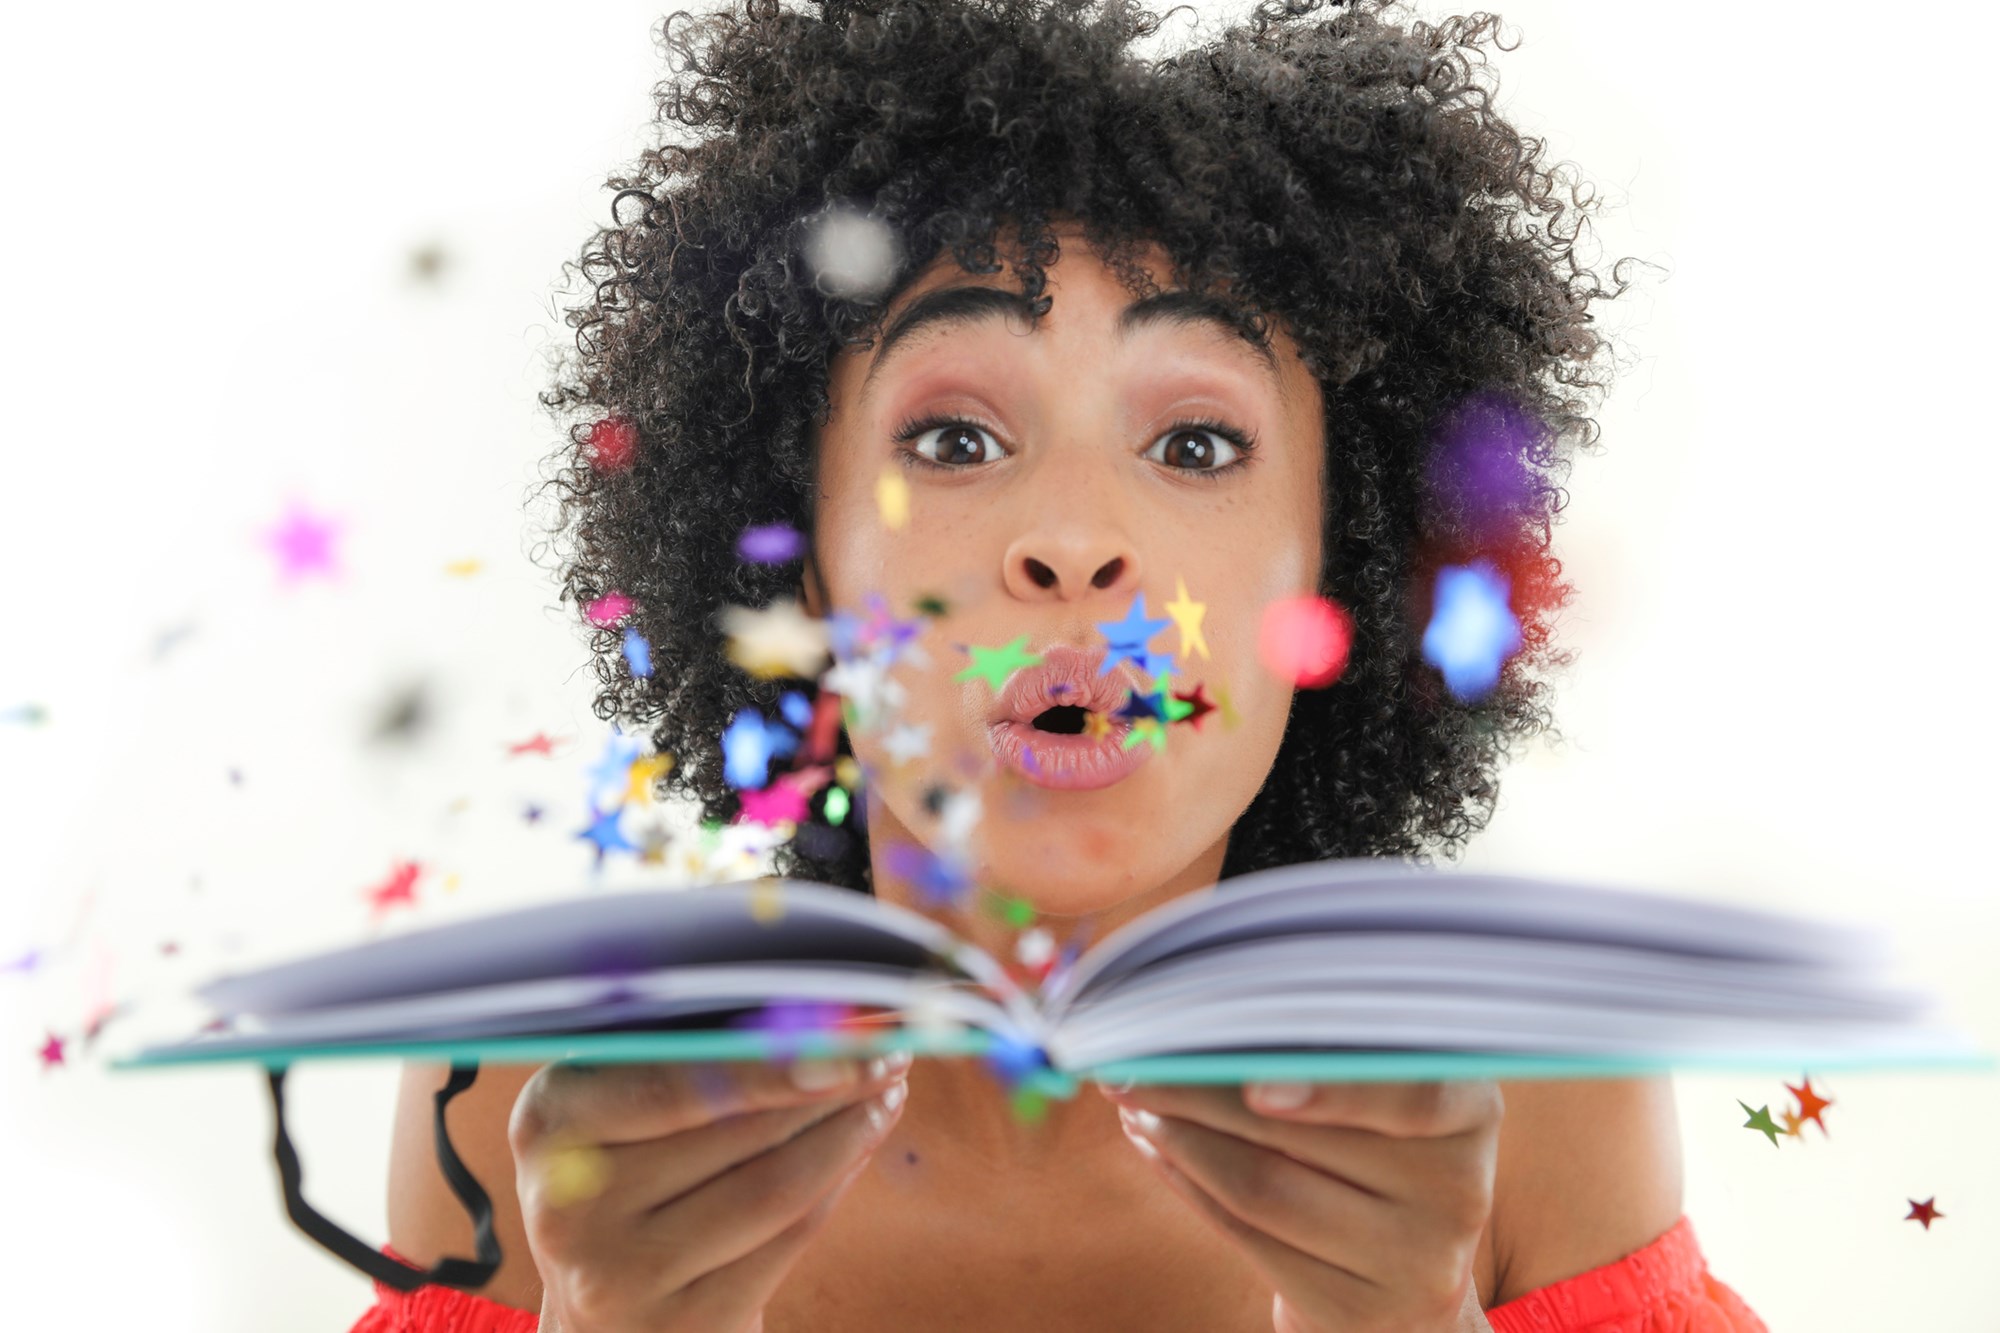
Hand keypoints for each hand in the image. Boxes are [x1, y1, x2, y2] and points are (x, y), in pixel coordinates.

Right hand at [510, 1051, 910, 1332]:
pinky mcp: (678, 1327)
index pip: (672, 1081)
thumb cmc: (632, 1176)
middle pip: (736, 1131)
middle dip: (830, 1083)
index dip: (770, 1058)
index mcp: (550, 1121)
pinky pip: (784, 1241)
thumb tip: (813, 1005)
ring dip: (847, 1134)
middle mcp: (568, 1205)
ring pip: (772, 1187)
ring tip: (886, 1094)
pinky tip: (860, 1149)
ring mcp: (619, 1276)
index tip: (850, 1031)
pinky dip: (835, 1186)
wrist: (605, 1316)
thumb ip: (692, 1053)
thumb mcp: (625, 1111)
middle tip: (891, 1051)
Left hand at [1098, 1077, 1501, 1332]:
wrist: (1403, 1277)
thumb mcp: (1377, 1087)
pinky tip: (1154, 1145)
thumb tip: (1201, 1010)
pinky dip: (1187, 1183)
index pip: (1413, 1096)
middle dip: (1197, 1088)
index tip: (1255, 1082)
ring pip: (1262, 1188)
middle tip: (1129, 1056)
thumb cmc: (1372, 1148)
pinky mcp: (1355, 1312)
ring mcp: (1412, 1263)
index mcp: (1471, 1112)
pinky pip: (1246, 1237)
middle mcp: (1456, 1191)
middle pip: (1301, 1137)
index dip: (1333, 1090)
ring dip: (1179, 1136)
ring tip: (1131, 1098)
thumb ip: (1317, 1047)